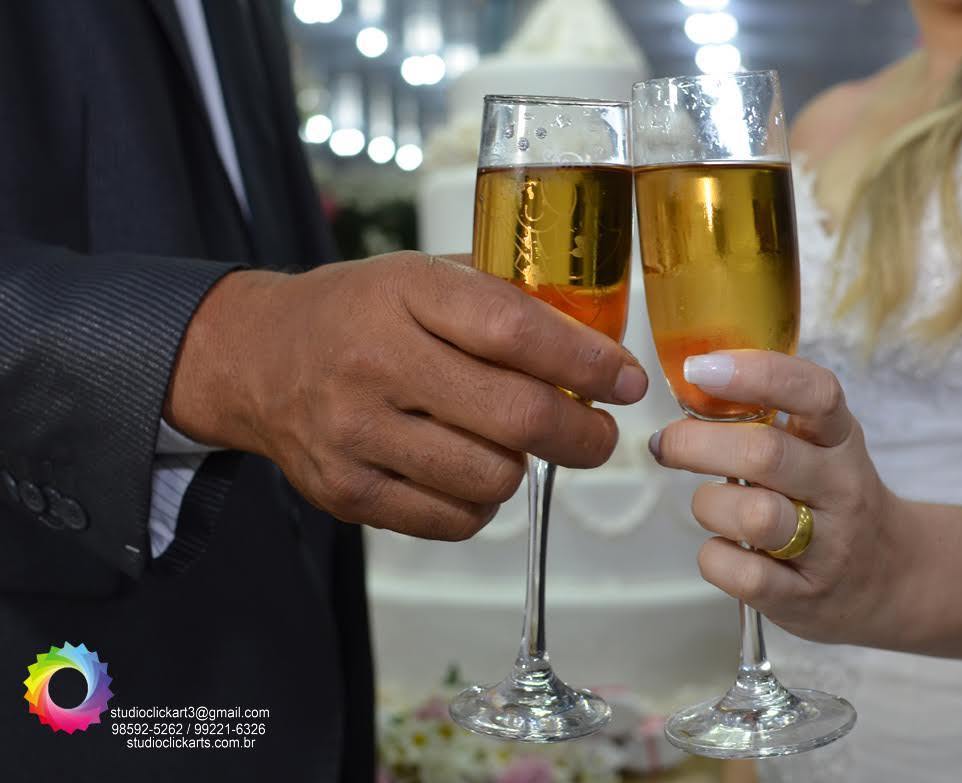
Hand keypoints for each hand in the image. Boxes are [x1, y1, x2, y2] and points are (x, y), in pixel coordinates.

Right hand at [165, 252, 647, 540]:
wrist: (254, 358)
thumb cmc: (358, 313)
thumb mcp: (422, 276)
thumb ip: (503, 301)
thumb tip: (596, 343)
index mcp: (405, 295)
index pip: (516, 332)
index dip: (587, 363)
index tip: (626, 380)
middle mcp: (376, 364)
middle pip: (518, 418)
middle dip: (583, 435)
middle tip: (599, 434)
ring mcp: (356, 435)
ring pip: (492, 479)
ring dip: (523, 467)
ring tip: (506, 443)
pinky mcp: (346, 494)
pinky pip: (454, 521)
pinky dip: (480, 503)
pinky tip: (466, 470)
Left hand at [649, 350, 904, 644]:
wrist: (891, 578)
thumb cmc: (831, 498)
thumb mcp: (820, 445)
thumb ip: (767, 416)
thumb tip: (690, 384)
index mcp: (840, 439)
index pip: (814, 392)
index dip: (755, 373)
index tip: (700, 369)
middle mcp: (841, 488)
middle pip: (766, 454)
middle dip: (698, 444)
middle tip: (667, 443)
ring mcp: (829, 546)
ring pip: (754, 516)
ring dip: (709, 505)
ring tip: (710, 504)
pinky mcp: (804, 596)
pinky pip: (741, 573)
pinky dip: (715, 557)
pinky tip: (724, 549)